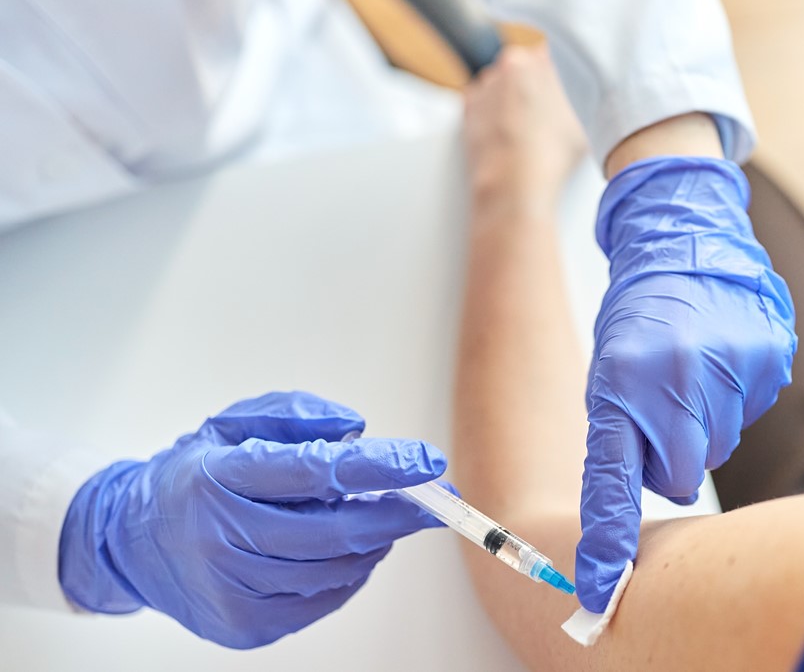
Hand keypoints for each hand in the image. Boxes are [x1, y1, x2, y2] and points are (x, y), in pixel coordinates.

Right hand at [58, 392, 446, 648]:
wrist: (129, 542)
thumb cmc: (196, 475)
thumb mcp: (234, 424)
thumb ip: (297, 416)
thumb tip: (356, 429)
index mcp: (219, 478)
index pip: (312, 472)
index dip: (378, 468)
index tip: (427, 461)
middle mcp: (219, 537)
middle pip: (333, 533)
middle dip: (397, 515)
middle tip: (434, 500)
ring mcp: (229, 589)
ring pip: (334, 570)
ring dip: (372, 543)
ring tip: (376, 518)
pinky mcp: (241, 626)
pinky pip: (322, 601)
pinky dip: (348, 574)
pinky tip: (345, 551)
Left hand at [463, 44, 585, 211]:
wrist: (514, 180)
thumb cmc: (551, 151)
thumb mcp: (584, 116)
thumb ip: (579, 93)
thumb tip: (580, 90)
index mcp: (540, 59)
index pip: (550, 54)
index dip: (556, 75)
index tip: (559, 91)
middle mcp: (510, 63)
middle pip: (522, 68)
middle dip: (530, 86)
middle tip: (544, 115)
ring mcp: (486, 83)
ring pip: (501, 85)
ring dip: (509, 101)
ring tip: (524, 132)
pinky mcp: (468, 106)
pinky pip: (483, 103)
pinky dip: (492, 116)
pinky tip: (507, 137)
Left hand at [576, 157, 796, 611]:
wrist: (684, 236)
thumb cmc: (638, 314)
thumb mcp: (610, 369)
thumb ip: (625, 433)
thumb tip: (653, 494)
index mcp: (620, 383)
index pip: (613, 477)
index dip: (609, 539)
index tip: (601, 590)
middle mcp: (675, 378)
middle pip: (680, 472)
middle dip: (671, 454)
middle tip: (663, 408)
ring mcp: (730, 367)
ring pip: (719, 445)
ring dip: (706, 420)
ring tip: (695, 367)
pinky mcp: (770, 358)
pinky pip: (751, 411)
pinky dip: (738, 394)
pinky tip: (725, 354)